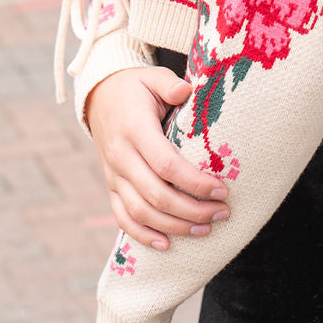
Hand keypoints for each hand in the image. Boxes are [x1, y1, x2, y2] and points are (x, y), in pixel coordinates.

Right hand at [85, 67, 231, 250]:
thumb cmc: (135, 87)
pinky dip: (142, 235)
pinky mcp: (110, 186)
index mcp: (134, 130)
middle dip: (193, 210)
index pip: (166, 165)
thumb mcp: (152, 77)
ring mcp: (113, 175)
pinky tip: (167, 245)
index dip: (195, 182)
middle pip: (156, 196)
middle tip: (223, 213)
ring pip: (141, 212)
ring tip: (206, 229)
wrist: (99, 95)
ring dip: (175, 226)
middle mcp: (120, 157)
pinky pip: (122, 217)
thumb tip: (187, 92)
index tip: (222, 189)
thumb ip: (170, 84)